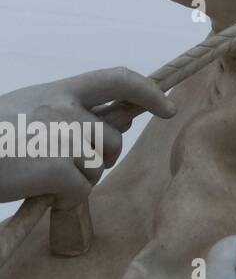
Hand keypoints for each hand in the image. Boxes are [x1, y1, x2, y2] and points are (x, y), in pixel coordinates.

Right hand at [0, 68, 174, 204]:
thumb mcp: (26, 108)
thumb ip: (69, 110)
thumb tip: (119, 121)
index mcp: (57, 90)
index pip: (117, 79)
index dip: (148, 92)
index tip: (166, 106)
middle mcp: (63, 108)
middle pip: (112, 136)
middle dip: (102, 156)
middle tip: (70, 165)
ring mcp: (60, 137)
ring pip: (97, 164)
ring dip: (80, 178)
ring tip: (44, 176)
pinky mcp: (54, 168)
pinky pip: (80, 190)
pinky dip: (65, 199)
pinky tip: (41, 194)